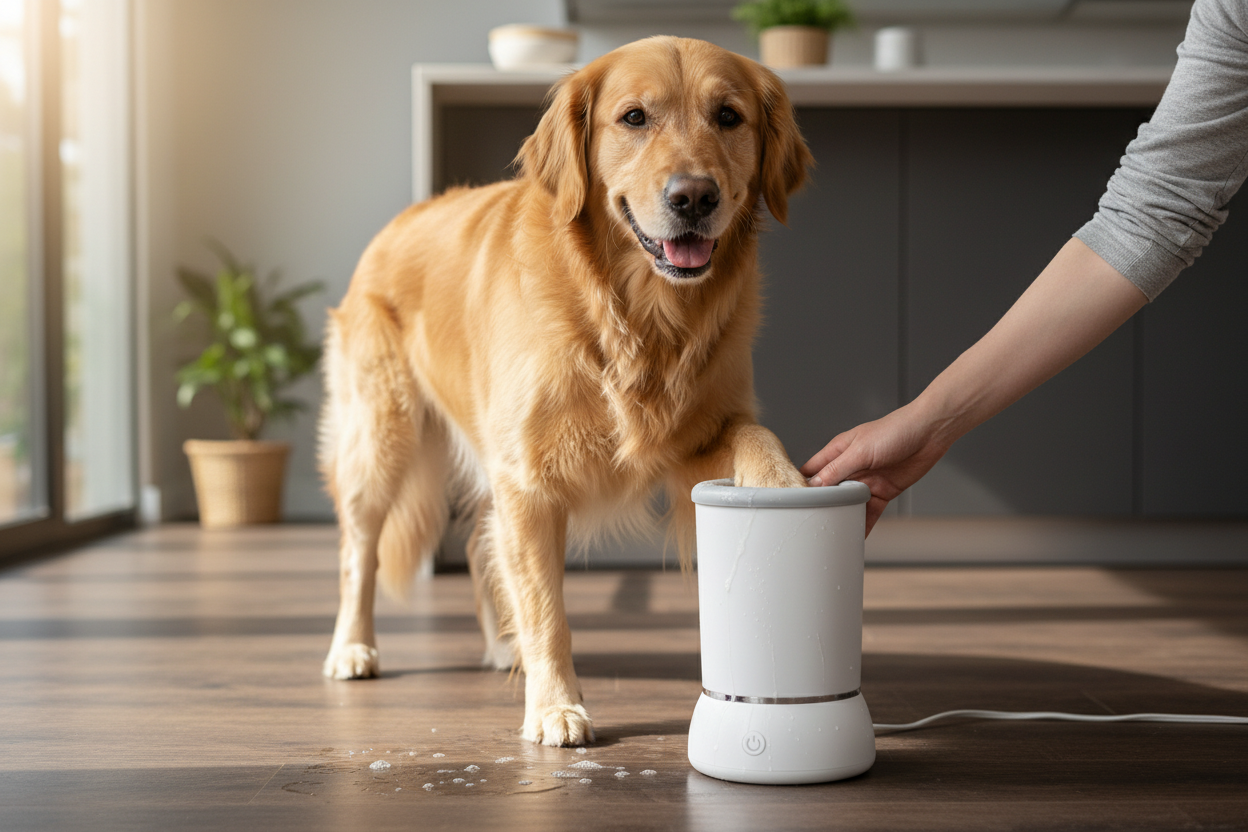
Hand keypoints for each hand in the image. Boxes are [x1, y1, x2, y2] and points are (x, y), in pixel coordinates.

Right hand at [800, 403, 954, 535]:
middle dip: (820, 506)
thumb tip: (815, 486)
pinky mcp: (882, 492)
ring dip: (841, 516)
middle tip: (810, 523)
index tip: (793, 504)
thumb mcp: (860, 450)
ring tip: (831, 533)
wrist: (930, 433)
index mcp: (838, 452)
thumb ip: (837, 469)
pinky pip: (868, 511)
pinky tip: (856, 535)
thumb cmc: (895, 430)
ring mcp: (865, 481)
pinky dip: (862, 523)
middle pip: (827, 491)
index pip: (811, 471)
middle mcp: (849, 467)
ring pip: (847, 504)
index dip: (800, 486)